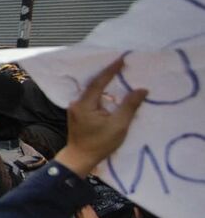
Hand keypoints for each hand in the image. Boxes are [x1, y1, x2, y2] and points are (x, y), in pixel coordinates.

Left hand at [54, 57, 146, 177]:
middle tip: (122, 64)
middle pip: (93, 84)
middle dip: (108, 74)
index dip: (111, 70)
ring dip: (104, 84)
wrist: (80, 158)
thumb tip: (141, 89)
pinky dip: (101, 93)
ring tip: (119, 74)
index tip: (122, 59)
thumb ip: (129, 106)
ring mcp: (75, 108)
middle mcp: (76, 103)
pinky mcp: (78, 113)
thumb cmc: (100, 144)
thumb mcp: (119, 125)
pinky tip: (111, 91)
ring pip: (92, 91)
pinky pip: (91, 98)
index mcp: (84, 104)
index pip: (98, 82)